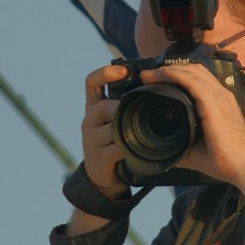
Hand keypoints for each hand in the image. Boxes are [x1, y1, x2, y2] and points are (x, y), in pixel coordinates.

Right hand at [81, 64, 129, 197]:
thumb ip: (127, 105)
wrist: (102, 175)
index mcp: (94, 107)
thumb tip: (156, 85)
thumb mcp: (116, 120)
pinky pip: (113, 150)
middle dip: (122, 107)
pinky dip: (127, 150)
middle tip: (142, 109)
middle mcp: (89, 120)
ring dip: (126, 129)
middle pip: (102, 107)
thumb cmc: (114, 142)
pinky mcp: (97, 158)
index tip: (124, 69)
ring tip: (141, 131)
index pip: (92, 83)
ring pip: (108, 129)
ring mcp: (90, 140)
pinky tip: (136, 150)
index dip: (106, 73)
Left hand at [139, 62, 244, 182]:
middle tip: (150, 76)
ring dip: (168, 70)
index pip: (199, 79)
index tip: (158, 81)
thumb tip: (164, 150)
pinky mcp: (213, 102)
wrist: (241, 166)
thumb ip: (181, 145)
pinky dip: (175, 75)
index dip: (179, 75)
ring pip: (192, 71)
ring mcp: (219, 96)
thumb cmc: (223, 160)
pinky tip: (162, 76)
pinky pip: (192, 81)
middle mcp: (221, 95)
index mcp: (219, 102)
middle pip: (195, 70)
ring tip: (150, 75)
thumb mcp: (196, 150)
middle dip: (171, 69)